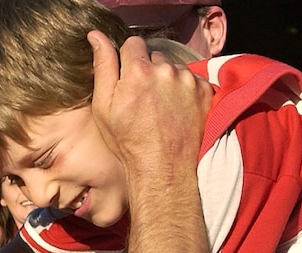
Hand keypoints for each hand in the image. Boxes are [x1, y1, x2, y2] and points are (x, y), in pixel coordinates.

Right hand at [87, 30, 208, 203]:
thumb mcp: (104, 106)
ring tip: (161, 108)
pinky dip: (184, 91)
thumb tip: (96, 35)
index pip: (133, 44)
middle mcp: (166, 70)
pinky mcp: (204, 91)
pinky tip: (176, 111)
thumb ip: (103, 66)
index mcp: (138, 71)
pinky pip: (192, 79)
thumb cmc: (128, 142)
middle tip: (144, 100)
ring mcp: (188, 80)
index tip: (128, 80)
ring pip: (173, 68)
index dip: (128, 61)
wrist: (163, 168)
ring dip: (167, 81)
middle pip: (154, 56)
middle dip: (148, 71)